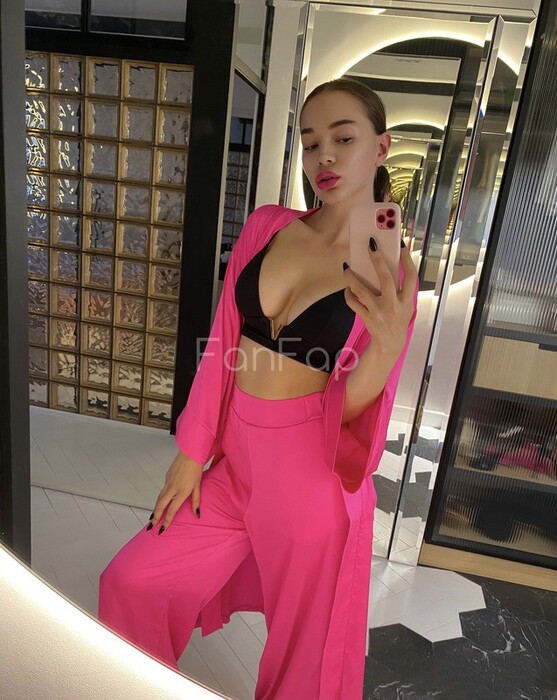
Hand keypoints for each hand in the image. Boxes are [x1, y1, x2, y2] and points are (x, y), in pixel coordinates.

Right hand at [148, 450, 202, 533]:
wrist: (190, 453)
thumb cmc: (196, 469)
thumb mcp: (198, 486)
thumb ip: (196, 501)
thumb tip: (197, 514)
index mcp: (182, 491)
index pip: (172, 509)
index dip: (167, 520)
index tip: (163, 528)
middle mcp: (172, 488)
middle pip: (161, 505)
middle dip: (155, 517)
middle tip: (151, 526)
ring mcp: (168, 482)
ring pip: (159, 498)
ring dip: (155, 508)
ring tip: (153, 517)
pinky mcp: (166, 477)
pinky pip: (162, 490)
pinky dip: (159, 498)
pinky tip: (161, 501)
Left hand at [343, 239, 417, 356]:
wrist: (390, 345)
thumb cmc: (398, 320)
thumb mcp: (406, 306)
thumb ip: (400, 289)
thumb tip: (388, 265)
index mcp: (407, 300)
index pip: (411, 276)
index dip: (407, 259)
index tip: (401, 244)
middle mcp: (394, 305)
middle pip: (386, 278)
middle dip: (377, 260)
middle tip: (370, 245)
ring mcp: (378, 312)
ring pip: (361, 290)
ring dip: (352, 277)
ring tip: (346, 267)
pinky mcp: (366, 318)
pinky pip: (353, 302)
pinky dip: (349, 294)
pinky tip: (348, 288)